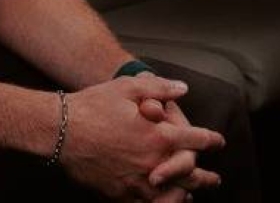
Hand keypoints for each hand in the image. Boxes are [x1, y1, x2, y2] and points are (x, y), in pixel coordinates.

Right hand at [62, 74, 223, 199]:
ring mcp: (140, 183)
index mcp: (158, 135)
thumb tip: (183, 89)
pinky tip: (165, 200)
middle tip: (214, 178)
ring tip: (192, 193)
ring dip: (188, 193)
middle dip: (206, 176)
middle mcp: (155, 163)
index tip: (218, 141)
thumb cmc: (92, 106)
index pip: (195, 140)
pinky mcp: (123, 195)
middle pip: (191, 174)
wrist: (61, 131)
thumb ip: (158, 87)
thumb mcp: (125, 87)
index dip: (210, 140)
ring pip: (175, 195)